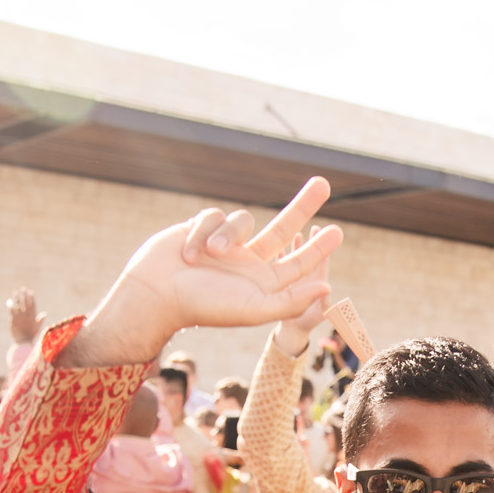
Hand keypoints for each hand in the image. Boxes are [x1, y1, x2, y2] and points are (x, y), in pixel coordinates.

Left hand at [8, 286, 44, 344]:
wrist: (23, 341)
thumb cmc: (31, 334)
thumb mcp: (37, 327)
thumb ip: (40, 319)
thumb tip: (45, 313)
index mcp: (33, 316)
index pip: (32, 304)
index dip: (31, 297)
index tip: (30, 292)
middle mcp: (27, 315)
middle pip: (25, 302)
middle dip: (24, 295)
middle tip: (23, 289)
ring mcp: (20, 317)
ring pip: (18, 304)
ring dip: (16, 297)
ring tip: (15, 292)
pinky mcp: (13, 319)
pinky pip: (12, 310)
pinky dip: (11, 305)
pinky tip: (9, 301)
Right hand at [62, 177, 342, 367]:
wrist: (155, 294)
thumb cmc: (204, 306)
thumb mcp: (253, 308)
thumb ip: (291, 300)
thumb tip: (326, 286)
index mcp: (262, 284)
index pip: (297, 263)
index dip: (318, 248)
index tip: (338, 232)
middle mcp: (247, 263)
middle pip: (283, 229)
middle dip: (303, 206)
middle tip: (324, 183)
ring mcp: (225, 245)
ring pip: (243, 220)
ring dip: (226, 235)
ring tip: (206, 256)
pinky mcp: (202, 229)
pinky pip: (214, 215)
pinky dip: (202, 232)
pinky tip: (188, 252)